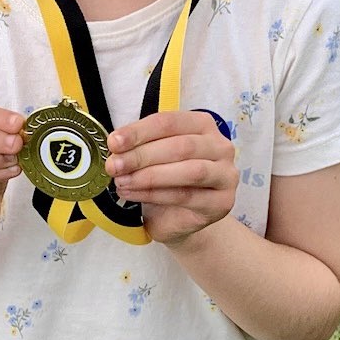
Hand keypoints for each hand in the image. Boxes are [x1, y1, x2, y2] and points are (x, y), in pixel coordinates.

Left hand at [107, 111, 236, 246]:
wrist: (179, 218)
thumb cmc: (165, 181)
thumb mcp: (151, 158)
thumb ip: (139, 148)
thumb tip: (115, 146)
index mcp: (202, 125)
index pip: (169, 121)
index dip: (139, 131)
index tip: (113, 142)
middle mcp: (220, 146)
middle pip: (180, 146)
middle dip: (142, 155)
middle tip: (115, 165)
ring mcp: (225, 175)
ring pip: (189, 171)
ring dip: (150, 176)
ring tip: (122, 182)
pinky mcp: (221, 202)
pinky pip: (187, 196)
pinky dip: (155, 195)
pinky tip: (133, 195)